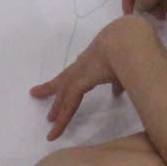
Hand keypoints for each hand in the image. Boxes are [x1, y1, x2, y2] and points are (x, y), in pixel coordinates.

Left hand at [30, 16, 144, 140]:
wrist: (128, 39)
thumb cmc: (130, 48)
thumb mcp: (124, 67)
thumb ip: (119, 81)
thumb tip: (116, 93)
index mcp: (94, 60)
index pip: (77, 72)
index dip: (70, 80)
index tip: (63, 87)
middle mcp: (83, 65)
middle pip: (64, 79)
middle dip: (51, 88)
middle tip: (36, 93)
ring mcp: (79, 72)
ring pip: (64, 93)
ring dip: (57, 108)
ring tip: (49, 121)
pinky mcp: (79, 81)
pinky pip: (69, 103)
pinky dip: (63, 117)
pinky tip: (55, 126)